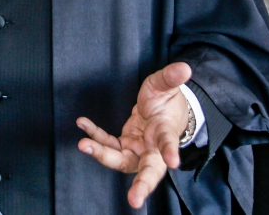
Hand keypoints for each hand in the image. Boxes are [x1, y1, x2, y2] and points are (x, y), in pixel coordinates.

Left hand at [76, 62, 191, 208]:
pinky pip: (107, 144)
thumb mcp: (166, 85)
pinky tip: (83, 124)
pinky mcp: (124, 145)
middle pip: (149, 170)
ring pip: (121, 160)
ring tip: (83, 145)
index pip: (169, 142)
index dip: (170, 150)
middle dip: (142, 185)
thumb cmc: (166, 101)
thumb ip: (172, 77)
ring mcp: (137, 149)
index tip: (173, 161)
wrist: (160, 108)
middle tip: (134, 200)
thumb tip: (185, 68)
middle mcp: (153, 148)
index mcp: (166, 133)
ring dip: (102, 155)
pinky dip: (95, 136)